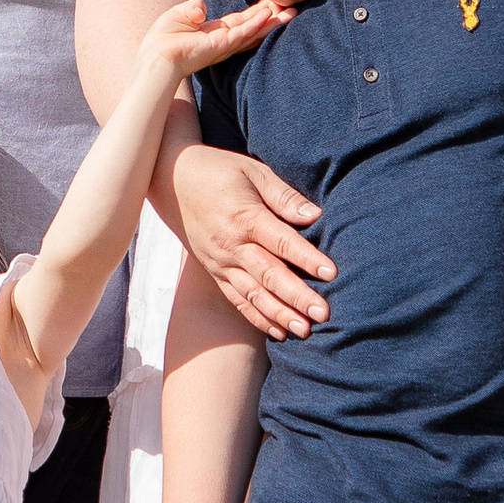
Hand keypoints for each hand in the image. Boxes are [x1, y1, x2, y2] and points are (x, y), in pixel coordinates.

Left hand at [139, 0, 285, 85]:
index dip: (257, 11)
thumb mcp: (179, 15)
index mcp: (215, 33)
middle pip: (253, 26)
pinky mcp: (221, 45)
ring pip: (253, 30)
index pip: (241, 21)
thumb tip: (202, 8)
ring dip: (272, 21)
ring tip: (290, 11)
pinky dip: (256, 23)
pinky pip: (243, 32)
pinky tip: (269, 14)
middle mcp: (224, 40)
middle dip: (272, 17)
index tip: (272, 1)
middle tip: (291, 6)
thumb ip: (194, 8)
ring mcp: (224, 44)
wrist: (156, 56)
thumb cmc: (163, 39)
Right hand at [173, 141, 334, 341]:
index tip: (331, 273)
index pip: (282, 241)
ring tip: (304, 330)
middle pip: (270, 274)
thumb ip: (283, 196)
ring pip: (254, 293)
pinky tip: (279, 331)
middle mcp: (232, 245)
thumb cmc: (219, 171)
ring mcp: (221, 262)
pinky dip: (257, 317)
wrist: (171, 180)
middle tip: (323, 314)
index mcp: (245, 217)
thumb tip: (314, 216)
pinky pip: (237, 299)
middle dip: (298, 296)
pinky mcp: (215, 271)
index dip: (307, 258)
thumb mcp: (253, 171)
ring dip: (280, 313)